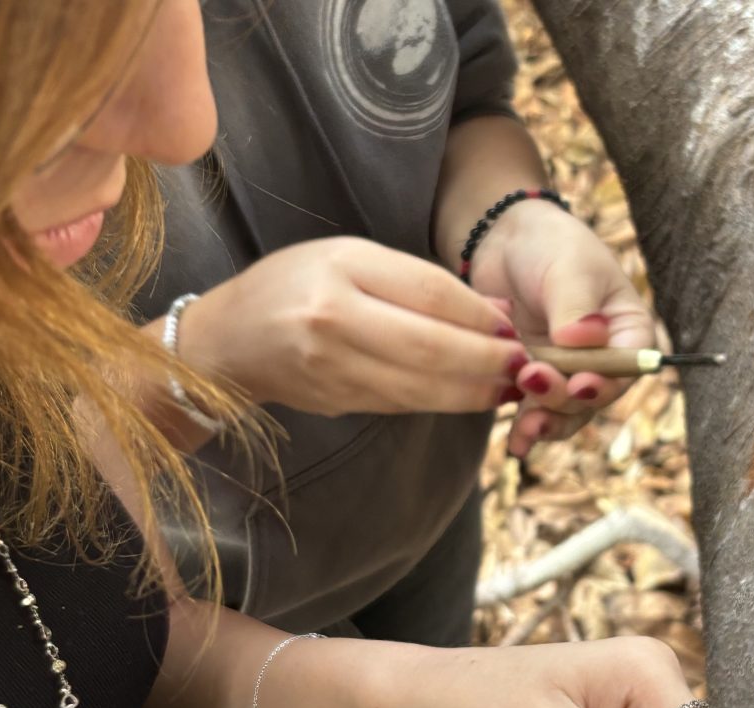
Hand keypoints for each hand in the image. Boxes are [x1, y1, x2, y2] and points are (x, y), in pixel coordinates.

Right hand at [178, 237, 528, 415]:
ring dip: (473, 391)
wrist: (228, 340)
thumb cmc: (296, 285)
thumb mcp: (352, 258)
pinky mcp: (337, 401)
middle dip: (487, 362)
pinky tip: (470, 396)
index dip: (480, 316)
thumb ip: (421, 282)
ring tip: (507, 386)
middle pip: (430, 348)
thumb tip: (498, 312)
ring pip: (420, 387)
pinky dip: (442, 402)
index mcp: (341, 271)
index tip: (514, 328)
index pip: (429, 293)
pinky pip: (402, 403)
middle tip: (525, 366)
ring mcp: (332, 368)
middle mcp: (333, 321)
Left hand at [468, 200, 655, 456]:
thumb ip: (576, 304)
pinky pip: (535, 410)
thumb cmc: (548, 244)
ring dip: (547, 421)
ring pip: (565, 411)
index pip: (629, 364)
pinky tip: (516, 444)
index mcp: (625, 328)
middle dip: (565, 397)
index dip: (608, 381)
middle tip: (532, 380)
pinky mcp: (533, 378)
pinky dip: (526, 427)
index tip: (581, 383)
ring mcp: (565, 371)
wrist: (502, 242)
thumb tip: (585, 338)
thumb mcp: (568, 266)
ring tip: (523, 428)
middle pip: (594, 395)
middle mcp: (601, 356)